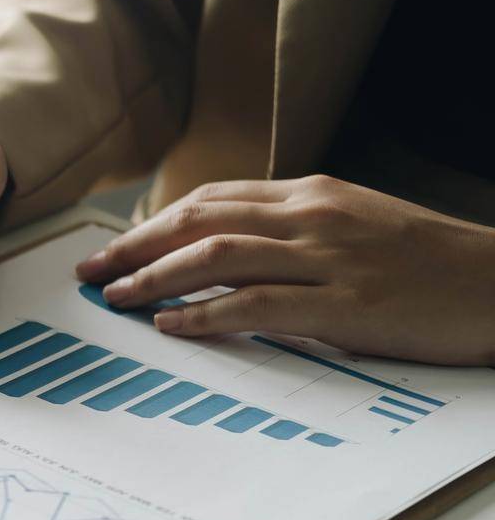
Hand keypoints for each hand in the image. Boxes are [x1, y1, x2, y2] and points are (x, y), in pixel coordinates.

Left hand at [77, 175, 494, 364]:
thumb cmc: (430, 265)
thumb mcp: (357, 228)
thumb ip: (295, 234)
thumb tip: (227, 257)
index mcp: (313, 193)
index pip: (212, 198)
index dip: (153, 222)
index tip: (113, 247)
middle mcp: (313, 215)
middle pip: (198, 219)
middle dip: (133, 245)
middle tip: (89, 272)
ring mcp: (329, 257)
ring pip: (215, 255)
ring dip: (153, 277)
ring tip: (113, 298)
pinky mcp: (345, 304)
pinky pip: (254, 305)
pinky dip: (202, 314)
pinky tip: (168, 326)